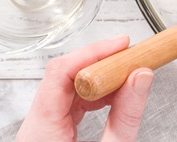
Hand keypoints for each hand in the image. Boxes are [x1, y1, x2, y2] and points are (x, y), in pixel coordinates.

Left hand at [16, 36, 152, 141]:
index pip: (61, 71)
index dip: (94, 52)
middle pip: (66, 76)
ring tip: (130, 76)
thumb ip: (126, 116)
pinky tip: (117, 96)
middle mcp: (36, 126)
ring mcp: (42, 128)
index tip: (121, 44)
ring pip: (70, 87)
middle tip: (132, 56)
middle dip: (102, 63)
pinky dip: (98, 95)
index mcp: (41, 130)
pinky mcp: (53, 132)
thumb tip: (141, 77)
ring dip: (102, 79)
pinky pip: (74, 102)